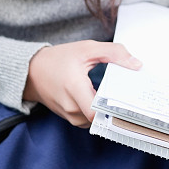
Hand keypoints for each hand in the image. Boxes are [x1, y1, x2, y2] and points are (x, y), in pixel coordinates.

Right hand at [24, 40, 141, 127]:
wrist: (32, 71)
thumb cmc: (59, 59)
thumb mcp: (87, 49)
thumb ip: (113, 53)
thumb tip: (136, 65)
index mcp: (75, 89)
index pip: (98, 112)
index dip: (116, 108)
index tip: (130, 99)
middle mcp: (71, 107)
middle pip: (102, 116)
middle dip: (115, 106)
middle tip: (129, 94)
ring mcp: (69, 115)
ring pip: (96, 119)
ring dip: (106, 109)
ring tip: (115, 93)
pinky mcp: (70, 118)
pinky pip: (89, 118)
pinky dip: (97, 110)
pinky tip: (103, 98)